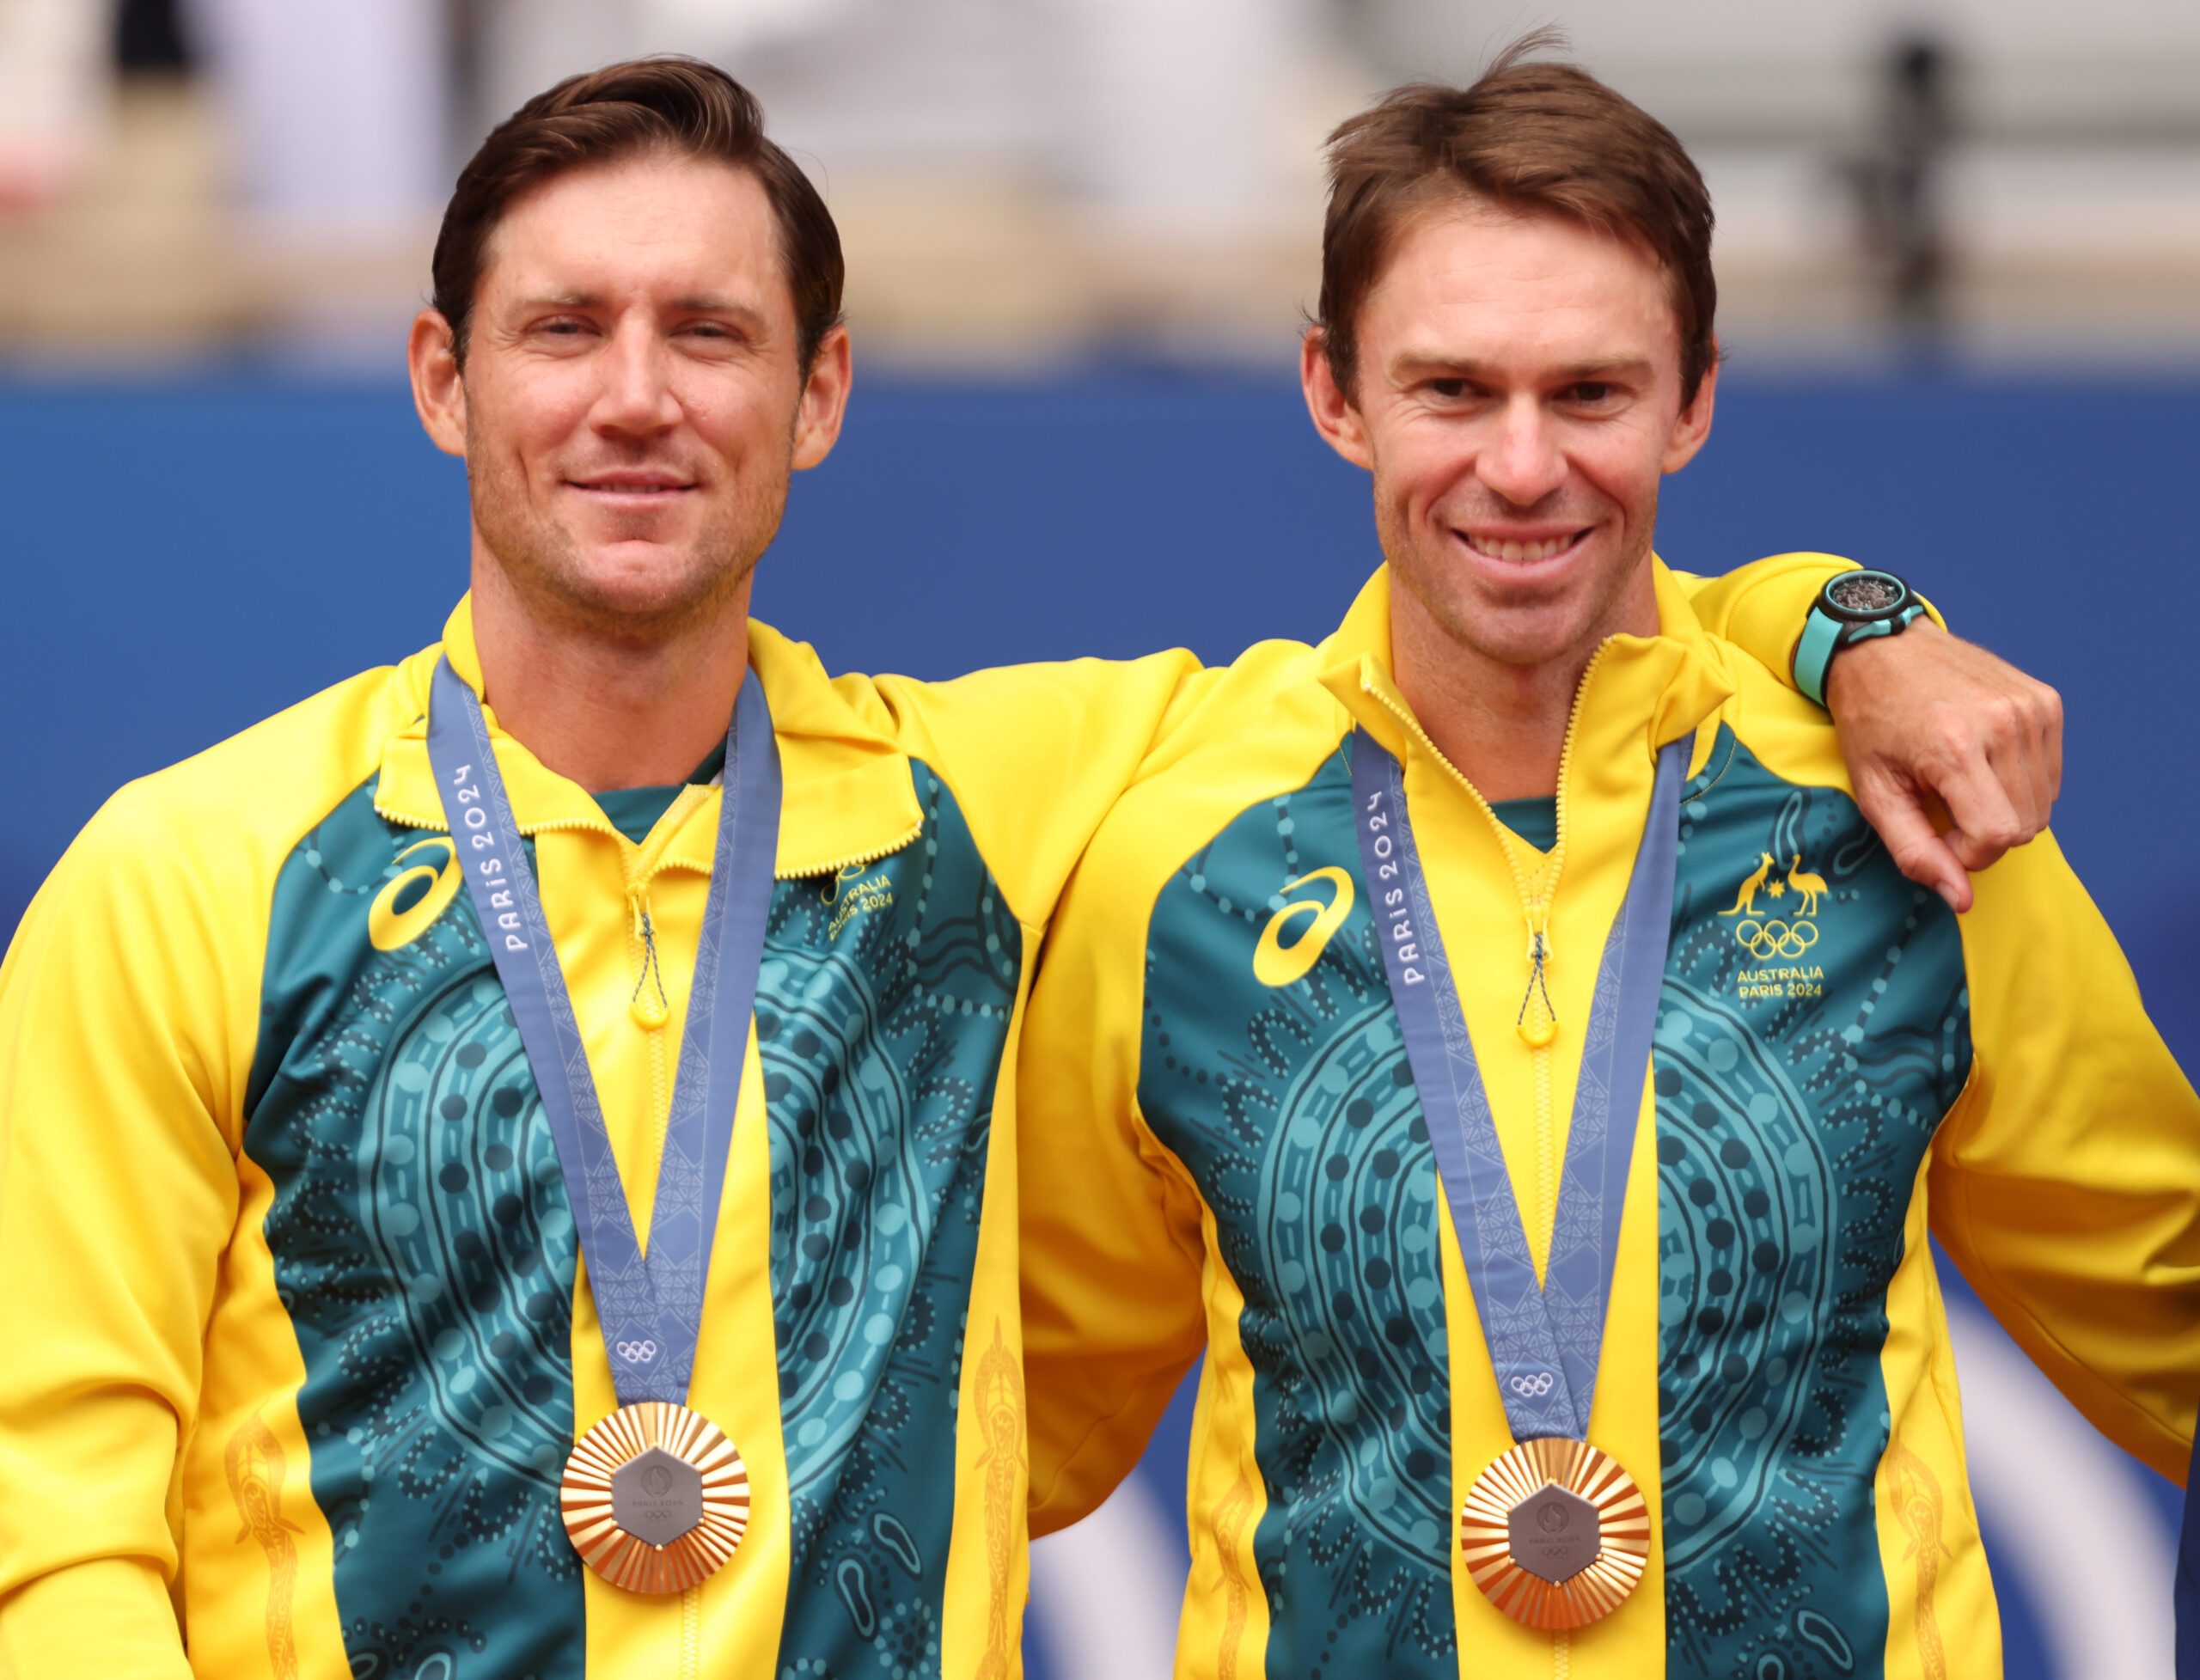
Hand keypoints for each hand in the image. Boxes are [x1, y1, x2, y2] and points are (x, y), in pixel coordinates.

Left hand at [1822, 619, 2061, 913]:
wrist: (1882, 646)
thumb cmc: (1870, 719)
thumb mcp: (1874, 791)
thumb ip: (1915, 851)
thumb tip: (1960, 899)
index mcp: (1955, 747)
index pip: (1998, 836)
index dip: (1969, 853)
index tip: (1938, 834)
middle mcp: (2003, 723)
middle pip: (2025, 825)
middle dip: (1985, 834)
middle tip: (1943, 805)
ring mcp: (2031, 708)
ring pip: (2043, 804)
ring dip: (2004, 808)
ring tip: (1960, 780)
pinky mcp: (2046, 700)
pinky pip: (2050, 773)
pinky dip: (2020, 781)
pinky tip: (1983, 760)